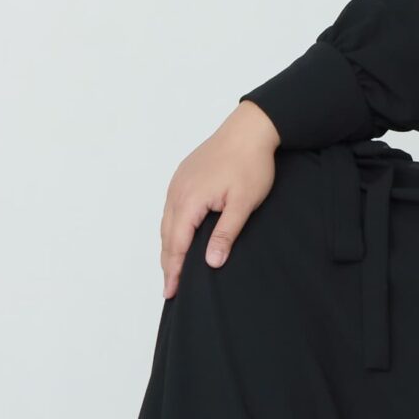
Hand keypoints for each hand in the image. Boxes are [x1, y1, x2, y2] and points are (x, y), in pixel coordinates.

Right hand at [160, 101, 278, 298]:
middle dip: (168, 263)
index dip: (174, 270)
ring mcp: (178, 182)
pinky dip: (172, 227)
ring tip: (172, 267)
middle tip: (169, 288)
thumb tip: (211, 263)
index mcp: (190, 200)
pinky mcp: (184, 175)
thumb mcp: (243, 203)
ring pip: (167, 221)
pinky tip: (179, 234)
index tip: (171, 291)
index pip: (177, 244)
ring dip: (169, 245)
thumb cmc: (251, 163)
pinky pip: (172, 207)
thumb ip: (225, 233)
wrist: (250, 127)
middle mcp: (178, 191)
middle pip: (167, 235)